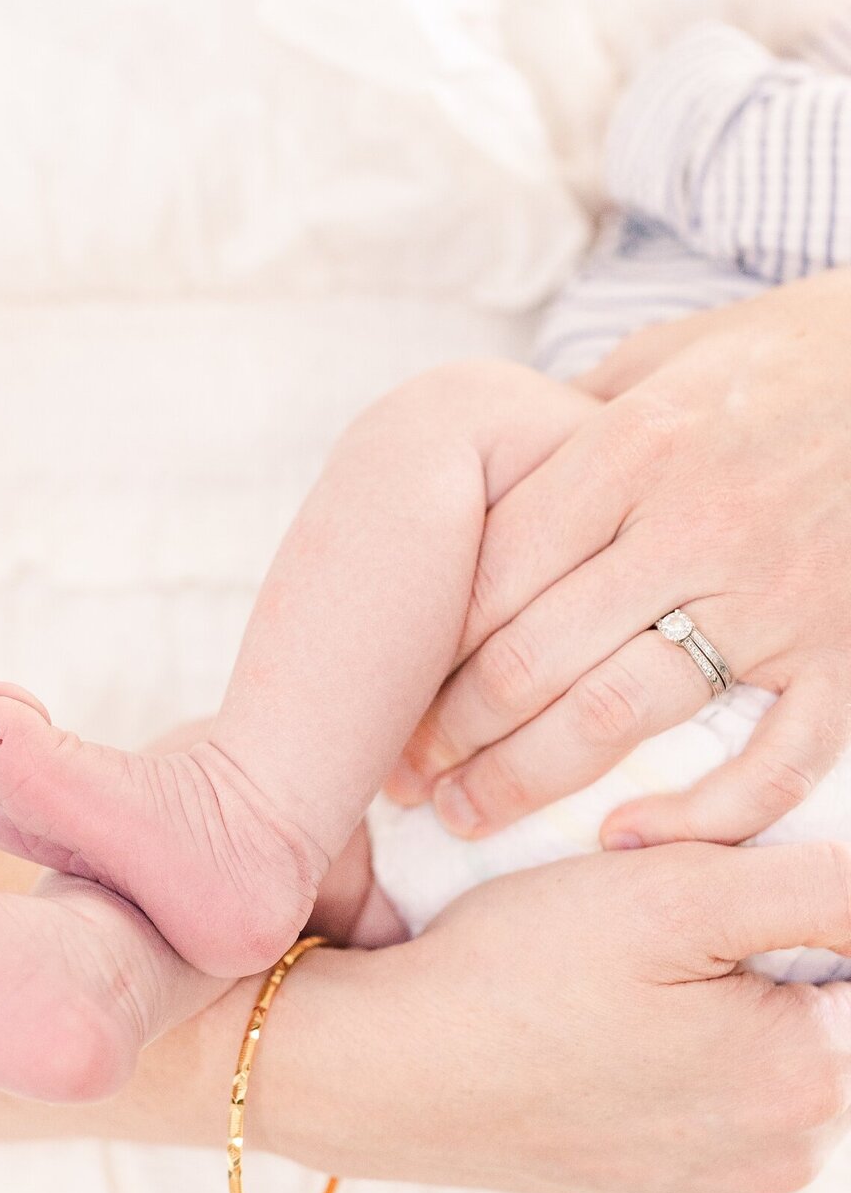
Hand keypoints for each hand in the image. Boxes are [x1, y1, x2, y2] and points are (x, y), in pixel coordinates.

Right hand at [268, 839, 850, 1192]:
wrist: (387, 1069)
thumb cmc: (517, 976)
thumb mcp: (671, 893)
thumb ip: (813, 889)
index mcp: (807, 1081)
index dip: (786, 903)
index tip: (703, 884)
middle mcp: (780, 1152)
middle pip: (813, 1005)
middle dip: (751, 946)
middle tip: (644, 907)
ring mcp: (715, 1177)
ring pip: (755, 1046)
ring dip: (708, 993)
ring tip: (610, 957)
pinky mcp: (654, 1181)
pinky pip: (701, 1092)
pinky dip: (667, 1042)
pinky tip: (590, 1010)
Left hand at [391, 270, 850, 846]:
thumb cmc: (782, 356)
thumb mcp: (664, 355)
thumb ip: (572, 416)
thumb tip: (484, 467)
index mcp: (636, 446)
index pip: (496, 568)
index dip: (426, 645)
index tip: (389, 691)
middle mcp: (693, 523)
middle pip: (535, 651)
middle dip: (452, 727)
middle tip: (406, 774)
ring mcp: (774, 594)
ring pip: (620, 710)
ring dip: (526, 776)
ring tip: (465, 816)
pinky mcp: (843, 649)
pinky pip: (777, 758)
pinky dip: (704, 814)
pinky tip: (622, 837)